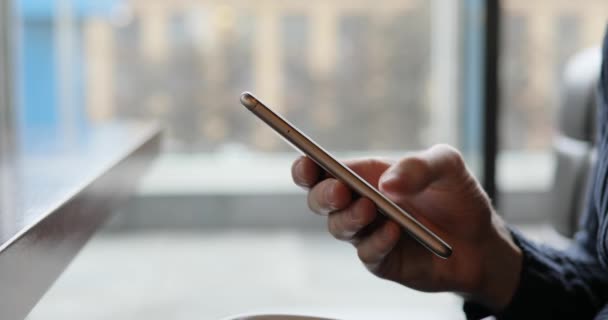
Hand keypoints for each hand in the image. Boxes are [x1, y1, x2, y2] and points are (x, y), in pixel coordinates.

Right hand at [291, 144, 521, 310]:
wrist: (481, 241)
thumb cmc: (457, 196)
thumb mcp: (447, 166)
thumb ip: (419, 166)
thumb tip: (387, 184)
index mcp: (366, 176)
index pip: (324, 170)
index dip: (307, 168)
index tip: (305, 165)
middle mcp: (360, 204)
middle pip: (320, 201)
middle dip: (323, 195)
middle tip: (341, 191)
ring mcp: (368, 234)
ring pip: (338, 228)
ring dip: (349, 218)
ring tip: (371, 209)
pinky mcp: (382, 260)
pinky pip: (367, 253)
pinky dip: (376, 242)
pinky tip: (394, 231)